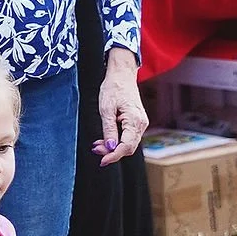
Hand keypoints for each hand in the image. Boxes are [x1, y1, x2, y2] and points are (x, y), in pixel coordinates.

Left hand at [94, 46, 148, 164]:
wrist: (122, 74)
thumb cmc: (113, 87)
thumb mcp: (106, 109)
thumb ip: (109, 130)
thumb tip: (111, 148)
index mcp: (135, 120)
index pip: (126, 146)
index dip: (114, 156)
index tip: (102, 160)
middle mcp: (141, 124)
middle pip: (128, 147)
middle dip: (112, 152)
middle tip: (95, 149)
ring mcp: (140, 123)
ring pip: (128, 143)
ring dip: (113, 147)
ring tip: (97, 144)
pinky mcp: (136, 122)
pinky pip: (128, 136)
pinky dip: (117, 140)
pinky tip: (105, 139)